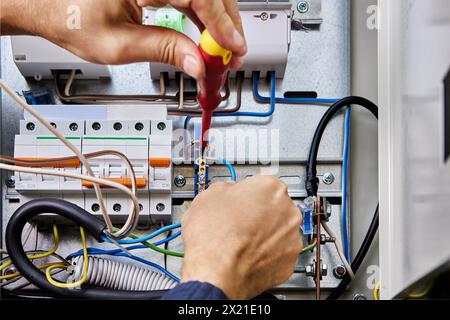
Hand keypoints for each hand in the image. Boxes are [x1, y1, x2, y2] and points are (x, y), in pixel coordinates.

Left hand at [0, 0, 246, 79]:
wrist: (50, 4)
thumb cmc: (70, 16)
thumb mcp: (117, 44)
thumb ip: (162, 50)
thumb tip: (196, 63)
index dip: (220, 24)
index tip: (232, 48)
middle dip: (226, 23)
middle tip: (232, 54)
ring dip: (218, 20)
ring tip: (222, 50)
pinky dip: (203, 15)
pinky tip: (206, 35)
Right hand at [181, 175, 301, 298]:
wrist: (215, 271)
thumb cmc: (213, 236)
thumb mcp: (208, 195)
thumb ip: (225, 188)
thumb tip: (227, 191)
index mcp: (270, 187)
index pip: (263, 183)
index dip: (248, 192)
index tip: (242, 199)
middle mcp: (287, 210)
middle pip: (275, 206)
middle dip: (260, 212)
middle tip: (240, 221)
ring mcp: (291, 238)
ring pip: (280, 230)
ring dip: (265, 233)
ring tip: (242, 240)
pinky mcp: (289, 261)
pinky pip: (279, 253)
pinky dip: (267, 254)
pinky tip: (248, 255)